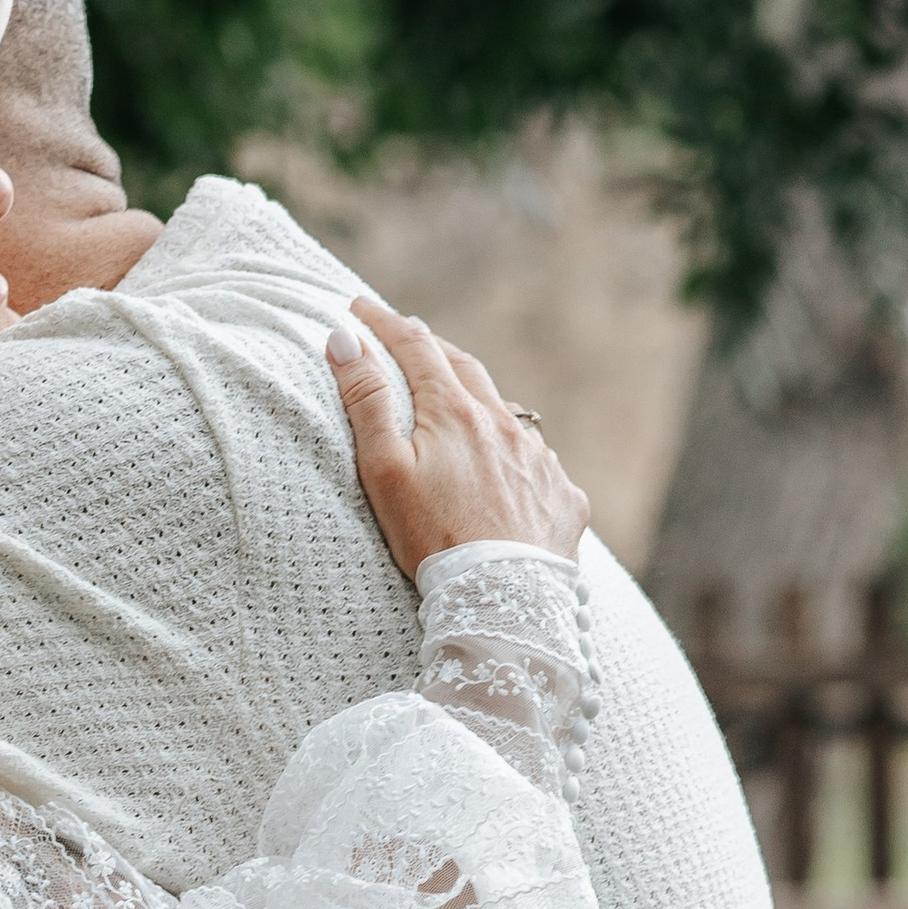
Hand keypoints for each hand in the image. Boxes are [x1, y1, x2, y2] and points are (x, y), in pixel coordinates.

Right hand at [325, 296, 587, 574]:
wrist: (503, 601)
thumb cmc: (433, 539)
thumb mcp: (384, 470)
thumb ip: (366, 401)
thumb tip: (345, 339)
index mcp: (455, 412)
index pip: (416, 347)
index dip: (384, 322)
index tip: (359, 307)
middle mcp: (504, 425)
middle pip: (465, 369)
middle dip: (432, 351)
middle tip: (407, 343)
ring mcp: (539, 460)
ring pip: (505, 415)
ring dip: (478, 404)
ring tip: (458, 412)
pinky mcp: (562, 497)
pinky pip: (537, 464)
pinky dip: (514, 456)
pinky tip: (505, 474)